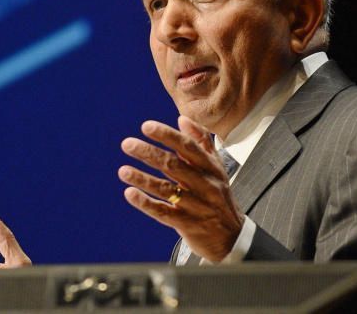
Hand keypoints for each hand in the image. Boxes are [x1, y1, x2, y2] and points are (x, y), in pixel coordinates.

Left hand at [119, 115, 243, 262]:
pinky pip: (163, 212)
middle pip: (174, 165)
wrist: (233, 237)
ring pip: (166, 189)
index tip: (146, 126)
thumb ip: (202, 143)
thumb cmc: (219, 197)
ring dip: (142, 178)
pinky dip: (146, 203)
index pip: (188, 146)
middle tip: (127, 144)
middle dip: (149, 153)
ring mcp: (196, 206)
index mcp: (211, 168)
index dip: (167, 135)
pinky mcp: (187, 225)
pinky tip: (130, 193)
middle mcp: (205, 185)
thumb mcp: (217, 169)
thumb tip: (182, 119)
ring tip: (123, 171)